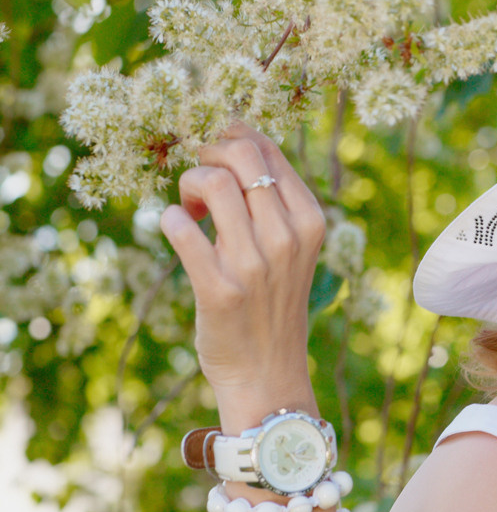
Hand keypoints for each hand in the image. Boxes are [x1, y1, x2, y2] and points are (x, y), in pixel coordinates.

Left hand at [159, 123, 326, 428]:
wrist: (268, 374)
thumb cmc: (273, 305)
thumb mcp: (292, 250)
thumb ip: (275, 203)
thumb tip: (235, 142)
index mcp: (310, 221)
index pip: (268, 149)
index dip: (231, 137)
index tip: (215, 155)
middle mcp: (287, 238)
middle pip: (240, 155)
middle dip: (208, 152)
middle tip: (200, 179)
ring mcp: (253, 263)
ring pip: (211, 182)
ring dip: (188, 186)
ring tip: (191, 210)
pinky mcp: (218, 288)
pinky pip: (179, 227)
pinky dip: (169, 220)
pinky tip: (178, 232)